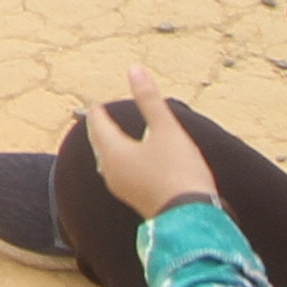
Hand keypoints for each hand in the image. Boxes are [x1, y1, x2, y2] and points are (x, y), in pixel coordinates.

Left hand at [80, 73, 219, 217]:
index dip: (98, 111)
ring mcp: (121, 188)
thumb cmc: (178, 170)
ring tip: (109, 137)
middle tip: (97, 116)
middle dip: (98, 128)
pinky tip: (128, 164)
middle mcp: (111, 170)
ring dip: (106, 146)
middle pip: (99, 144)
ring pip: (106, 161)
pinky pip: (118, 173)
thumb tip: (134, 69)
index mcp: (114, 151)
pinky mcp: (134, 198)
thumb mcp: (166, 129)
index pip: (98, 125)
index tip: (96, 103)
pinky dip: (118, 160)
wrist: (190, 218)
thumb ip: (149, 100)